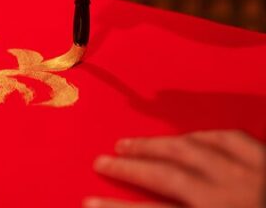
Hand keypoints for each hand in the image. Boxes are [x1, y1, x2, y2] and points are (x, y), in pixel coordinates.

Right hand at [84, 130, 265, 207]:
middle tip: (102, 160)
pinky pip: (229, 138)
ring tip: (129, 142)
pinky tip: (188, 135)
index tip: (86, 201)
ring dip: (156, 144)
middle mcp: (229, 195)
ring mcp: (251, 173)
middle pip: (167, 174)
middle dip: (129, 166)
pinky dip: (202, 135)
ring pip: (192, 149)